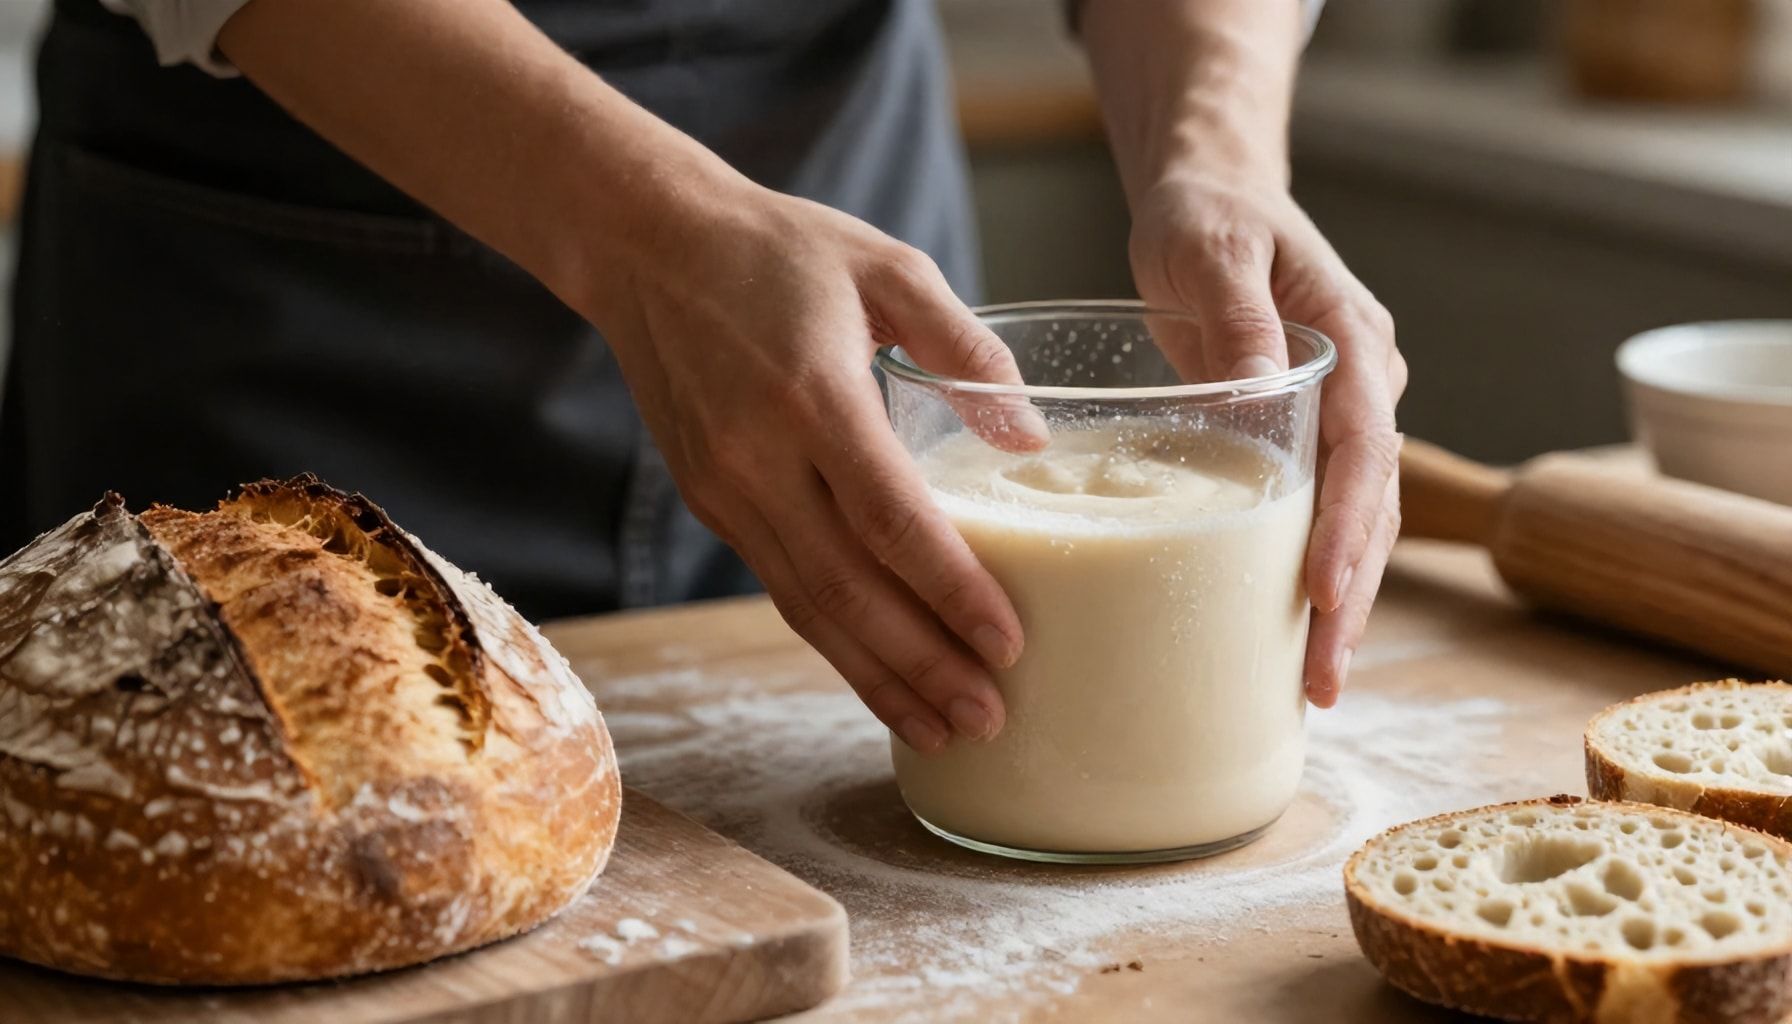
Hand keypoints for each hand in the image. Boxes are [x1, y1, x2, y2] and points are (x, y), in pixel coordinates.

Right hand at [584, 176, 1042, 752]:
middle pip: (848, 590)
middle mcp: (759, 459)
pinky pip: (783, 588)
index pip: (892, 520)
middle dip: (922, 665)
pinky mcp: (711, 503)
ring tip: (943, 729)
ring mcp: (726, 490)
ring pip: (808, 608)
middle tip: (988, 718)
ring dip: (877, 677)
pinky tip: (882, 676)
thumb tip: (1029, 437)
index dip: (952, 591)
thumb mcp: (886, 266)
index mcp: (812, 396)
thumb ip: (964, 347)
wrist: (646, 244)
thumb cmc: (778, 247)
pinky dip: (836, 643)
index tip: (1009, 642)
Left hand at [1129, 173, 1406, 707]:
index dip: (1350, 524)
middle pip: (1372, 504)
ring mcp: (1338, 415)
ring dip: (1340, 601)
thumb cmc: (1208, 216)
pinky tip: (1291, 635)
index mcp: (1355, 341)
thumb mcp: (1212, 250)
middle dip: (1352, 594)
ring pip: (1356, 522)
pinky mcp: (1303, 438)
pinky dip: (1309, 575)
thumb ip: (1237, 313)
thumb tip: (1265, 381)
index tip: (1324, 592)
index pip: (1366, 446)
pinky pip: (1316, 514)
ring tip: (1317, 681)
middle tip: (1323, 677)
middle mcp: (1364, 385)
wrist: (1211, 198)